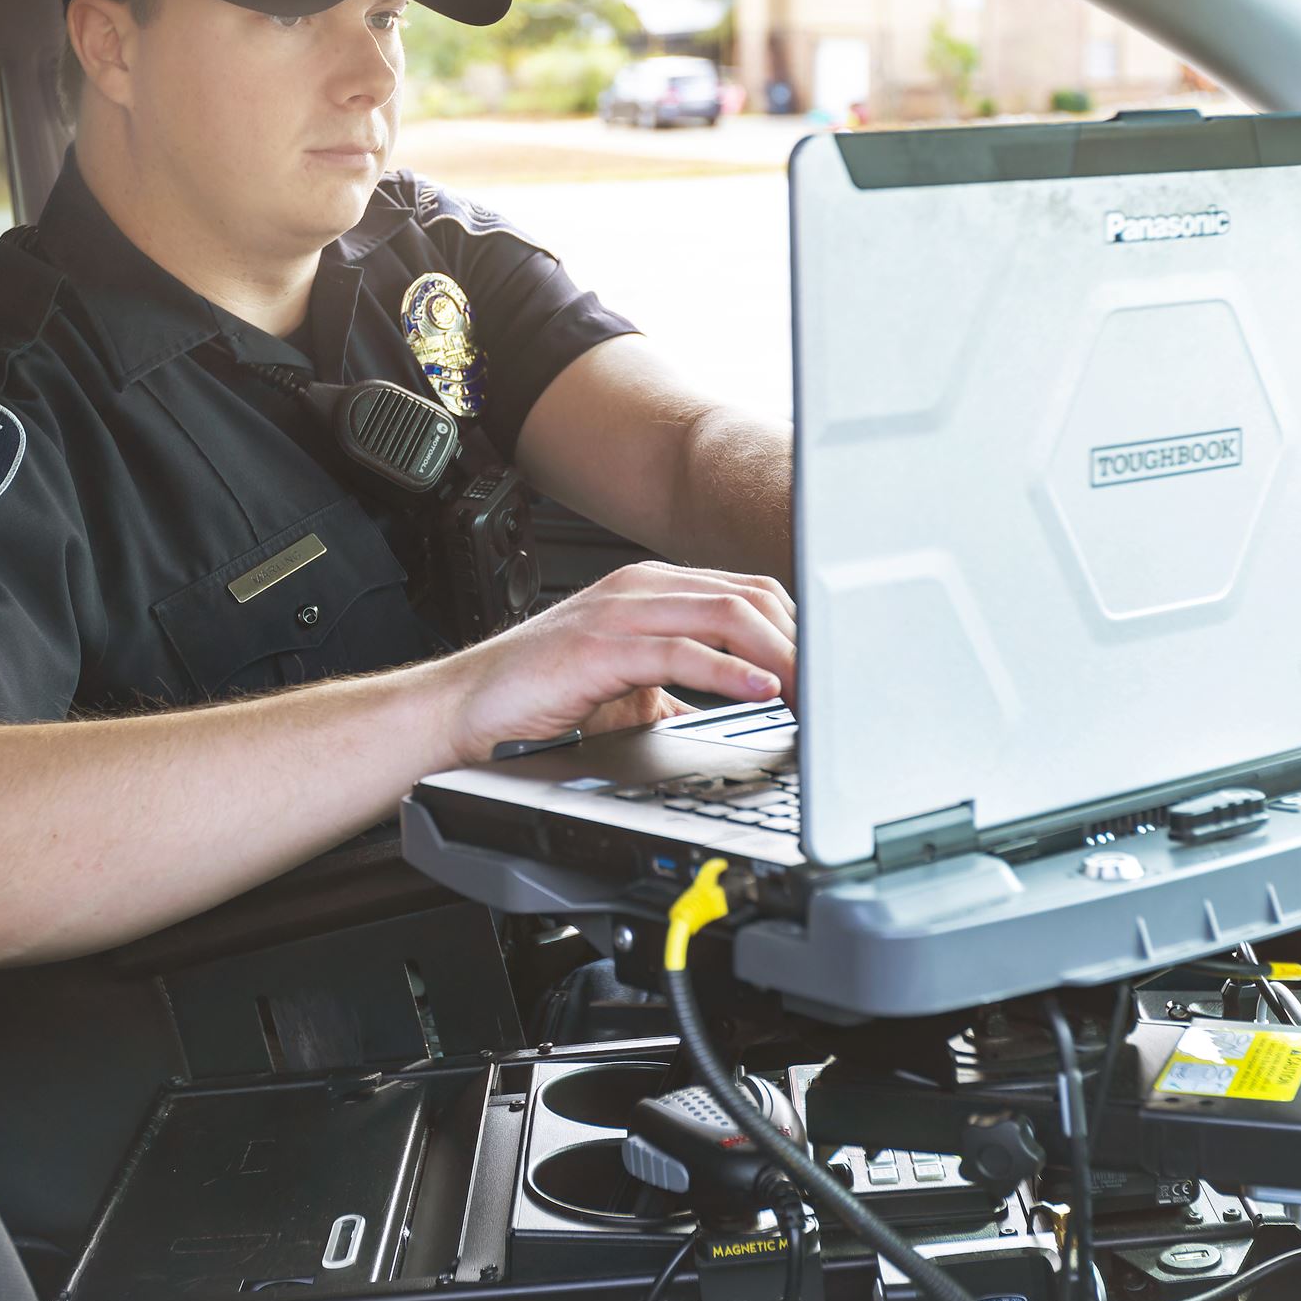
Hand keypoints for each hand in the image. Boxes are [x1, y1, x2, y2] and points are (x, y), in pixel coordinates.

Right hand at [433, 560, 795, 765]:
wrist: (465, 711)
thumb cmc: (540, 698)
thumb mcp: (632, 689)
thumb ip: (685, 687)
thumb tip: (747, 706)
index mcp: (653, 591)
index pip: (750, 592)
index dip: (801, 631)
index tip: (831, 674)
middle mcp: (642, 589)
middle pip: (751, 597)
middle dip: (804, 642)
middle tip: (835, 690)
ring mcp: (620, 611)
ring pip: (726, 614)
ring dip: (782, 656)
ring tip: (813, 694)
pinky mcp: (599, 646)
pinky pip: (679, 649)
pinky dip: (729, 671)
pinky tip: (760, 691)